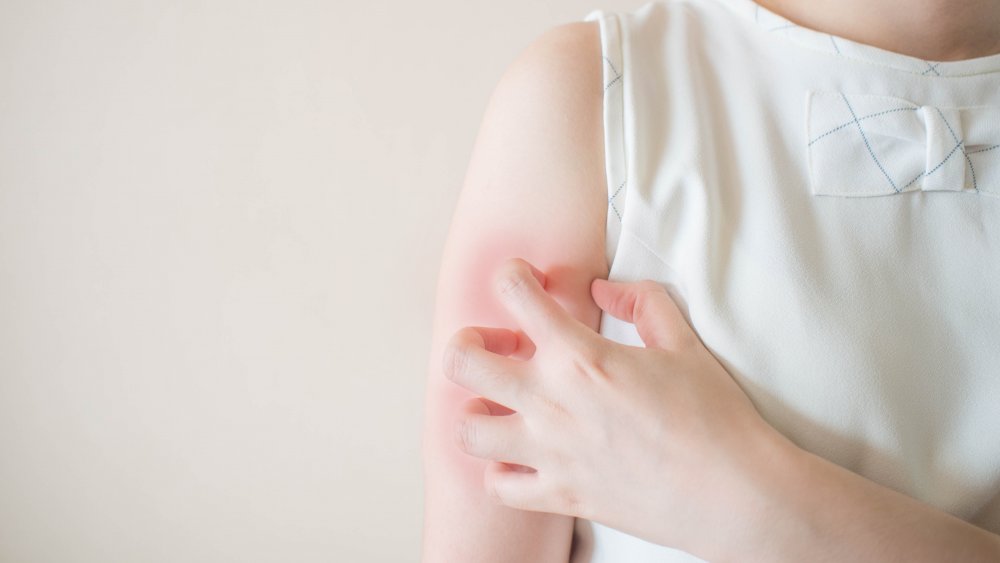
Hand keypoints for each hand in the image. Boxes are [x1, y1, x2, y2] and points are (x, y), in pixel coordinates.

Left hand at [443, 257, 794, 558]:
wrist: (735, 493)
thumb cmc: (714, 417)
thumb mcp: (684, 343)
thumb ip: (642, 302)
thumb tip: (605, 289)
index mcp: (581, 355)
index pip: (514, 293)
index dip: (511, 275)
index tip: (524, 282)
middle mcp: (551, 401)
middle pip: (462, 361)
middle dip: (469, 342)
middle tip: (502, 347)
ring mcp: (549, 453)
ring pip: (467, 429)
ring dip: (477, 410)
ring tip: (503, 405)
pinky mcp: (559, 496)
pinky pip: (498, 486)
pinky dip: (501, 471)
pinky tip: (523, 457)